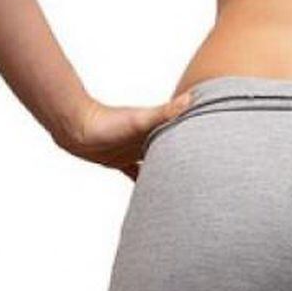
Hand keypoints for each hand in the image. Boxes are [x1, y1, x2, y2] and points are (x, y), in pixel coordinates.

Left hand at [51, 91, 193, 180]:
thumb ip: (165, 111)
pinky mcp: (120, 161)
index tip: (215, 148)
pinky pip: (136, 173)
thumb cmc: (107, 123)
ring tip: (181, 186)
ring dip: (165, 171)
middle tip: (202, 174)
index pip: (183, 135)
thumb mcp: (140, 119)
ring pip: (155, 162)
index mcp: (158, 129)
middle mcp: (148, 139)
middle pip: (172, 151)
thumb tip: (191, 97)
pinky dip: (143, 181)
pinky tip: (151, 192)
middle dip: (184, 159)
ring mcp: (134, 150)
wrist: (76, 129)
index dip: (198, 140)